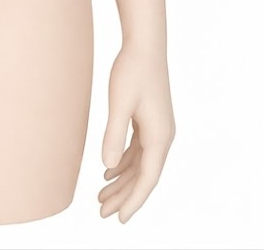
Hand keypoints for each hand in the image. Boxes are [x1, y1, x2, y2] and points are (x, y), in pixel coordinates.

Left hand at [98, 44, 174, 222]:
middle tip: (101, 212)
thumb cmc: (132, 71)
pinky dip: (124, 163)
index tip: (118, 218)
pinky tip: (108, 170)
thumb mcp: (119, 103)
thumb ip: (114, 134)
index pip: (147, 179)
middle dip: (124, 196)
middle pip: (144, 176)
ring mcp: (157, 128)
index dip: (134, 200)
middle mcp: (163, 136)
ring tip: (101, 197)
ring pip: (140, 164)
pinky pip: (138, 151)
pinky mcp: (149, 120)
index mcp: (159, 136)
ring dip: (122, 181)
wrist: (145, 45)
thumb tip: (108, 166)